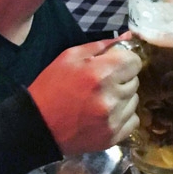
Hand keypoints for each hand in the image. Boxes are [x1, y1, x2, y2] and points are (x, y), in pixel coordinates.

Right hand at [28, 39, 140, 155]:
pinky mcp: (113, 137)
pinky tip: (105, 115)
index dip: (125, 61)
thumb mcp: (70, 57)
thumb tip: (129, 36)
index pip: (135, 61)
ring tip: (101, 100)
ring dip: (122, 98)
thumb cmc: (52, 87)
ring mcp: (113, 119)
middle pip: (135, 81)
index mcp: (101, 73)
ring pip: (134, 101)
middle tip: (102, 84)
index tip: (114, 65)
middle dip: (122, 79)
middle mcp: (111, 97)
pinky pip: (133, 120)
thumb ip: (102, 45)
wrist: (37, 126)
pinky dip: (123, 116)